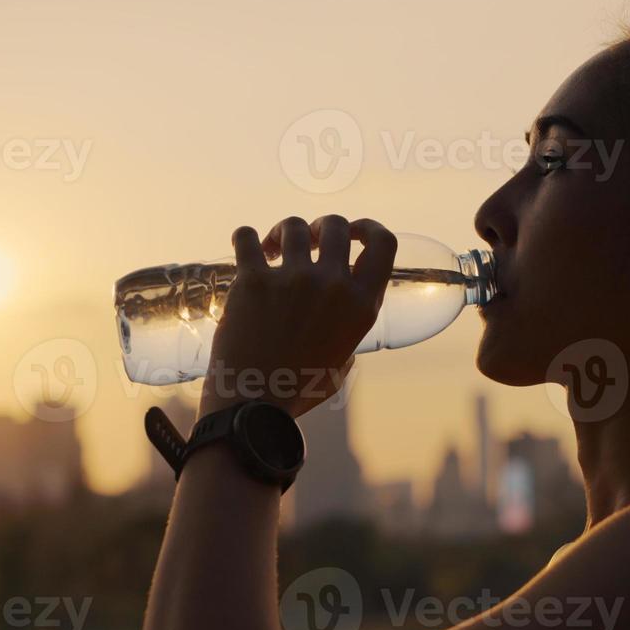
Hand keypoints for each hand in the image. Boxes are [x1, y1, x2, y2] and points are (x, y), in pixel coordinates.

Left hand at [199, 215, 397, 418]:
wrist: (253, 404)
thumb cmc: (298, 390)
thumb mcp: (342, 363)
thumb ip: (346, 334)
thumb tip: (337, 320)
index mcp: (361, 305)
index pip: (383, 244)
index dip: (368, 227)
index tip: (353, 231)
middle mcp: (333, 285)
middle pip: (336, 226)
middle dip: (321, 228)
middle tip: (308, 243)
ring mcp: (293, 279)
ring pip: (294, 226)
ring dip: (284, 232)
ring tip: (273, 248)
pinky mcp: (253, 281)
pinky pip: (247, 237)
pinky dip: (247, 237)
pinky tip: (247, 247)